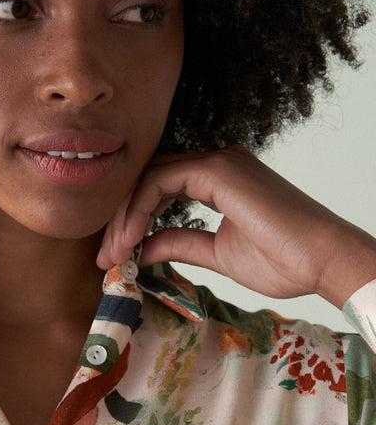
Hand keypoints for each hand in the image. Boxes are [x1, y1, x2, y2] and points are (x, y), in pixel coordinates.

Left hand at [97, 145, 375, 309]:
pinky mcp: (220, 170)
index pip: (158, 189)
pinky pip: (160, 180)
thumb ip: (180, 244)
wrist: (322, 262)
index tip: (114, 258)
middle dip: (119, 219)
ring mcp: (219, 162)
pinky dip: (139, 209)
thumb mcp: (217, 255)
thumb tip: (144, 249)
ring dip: (124, 217)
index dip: (130, 221)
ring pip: (148, 178)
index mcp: (219, 180)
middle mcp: (217, 164)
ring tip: (112, 255)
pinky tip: (131, 240)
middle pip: (147, 180)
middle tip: (102, 259)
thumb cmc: (284, 260)